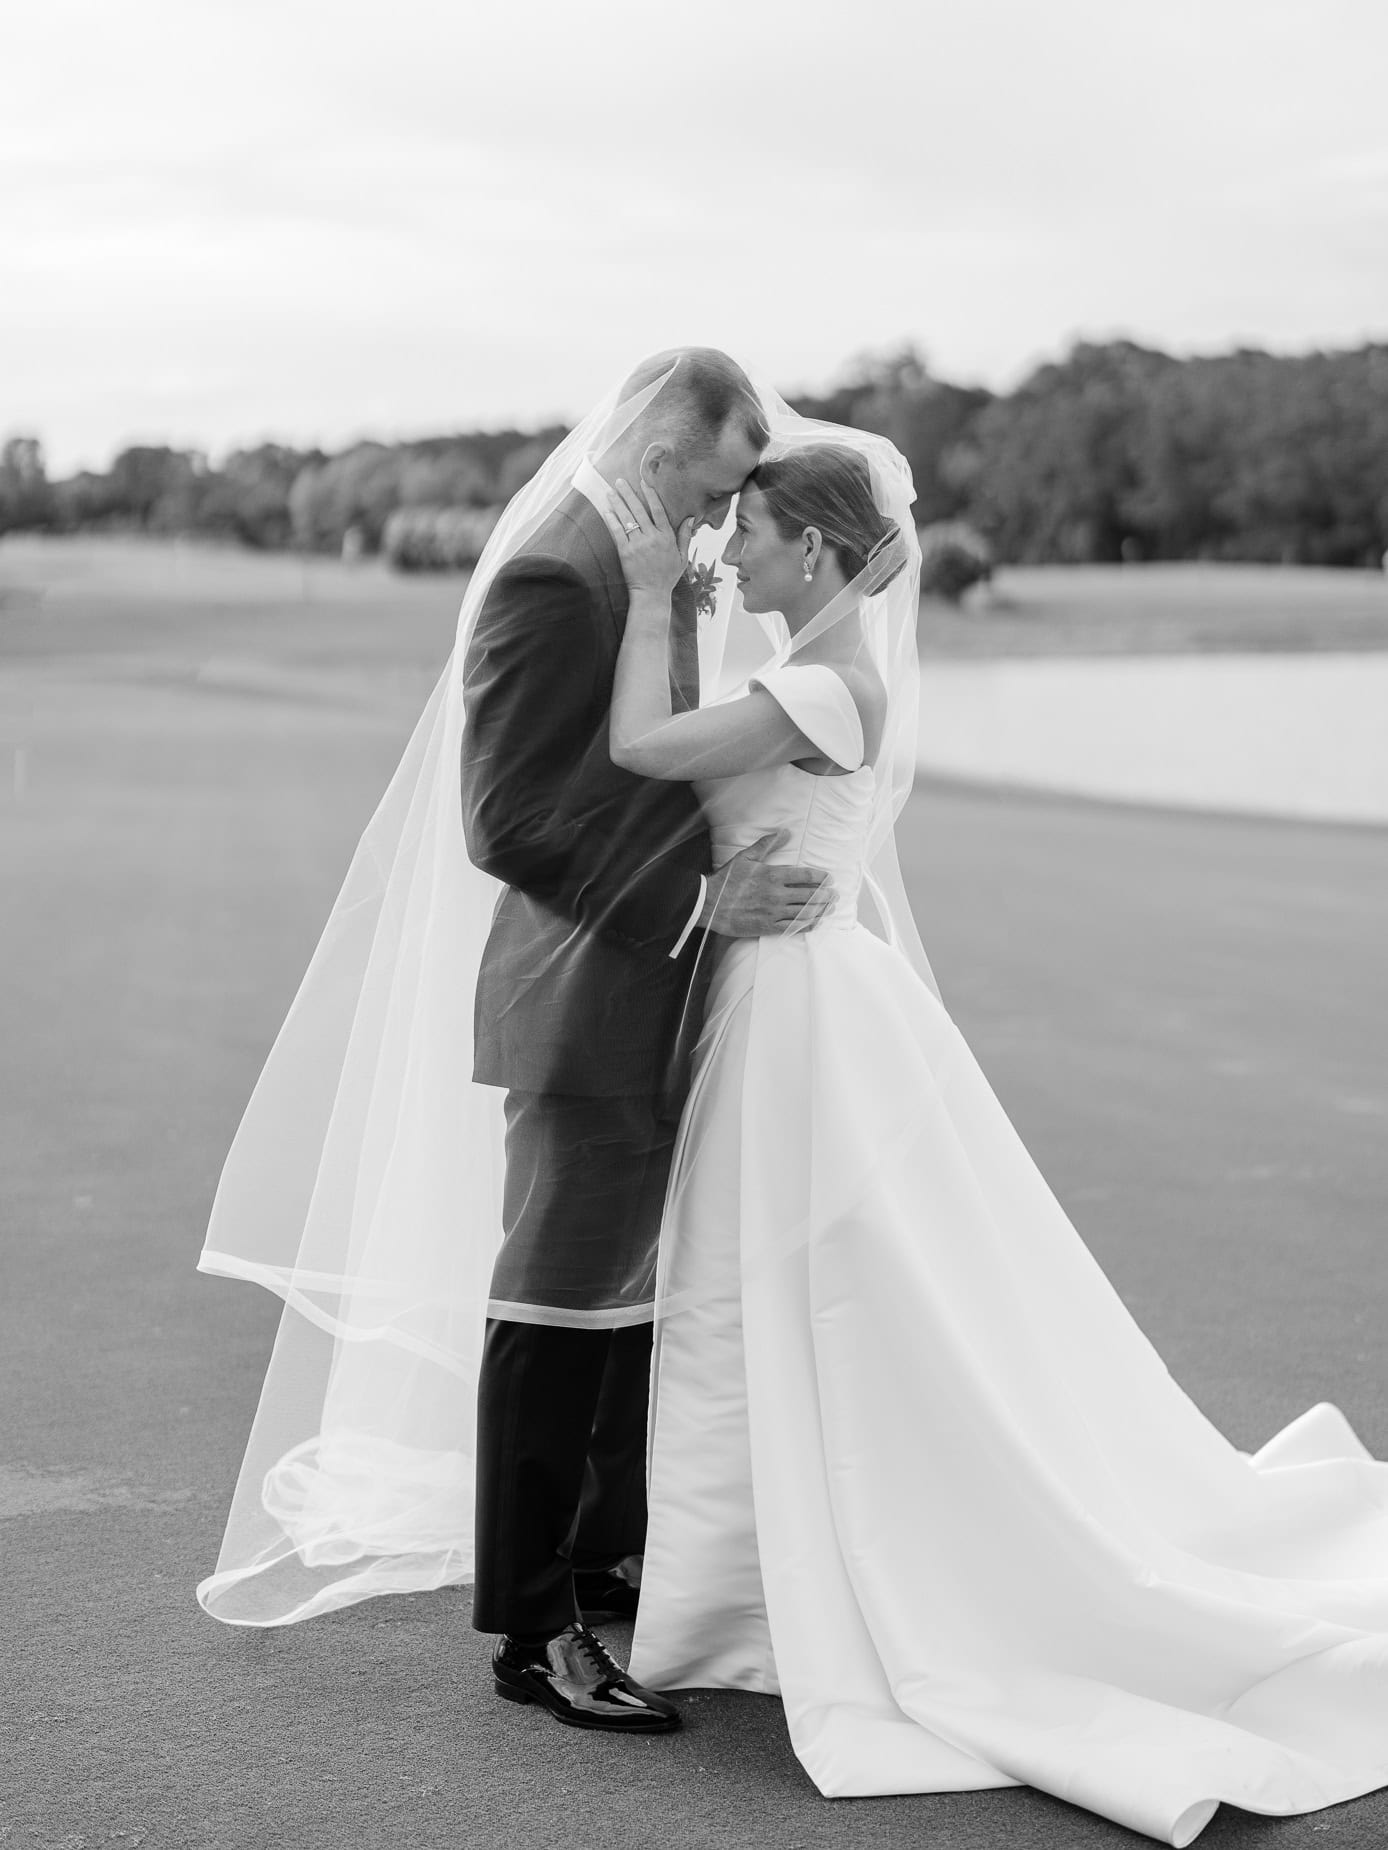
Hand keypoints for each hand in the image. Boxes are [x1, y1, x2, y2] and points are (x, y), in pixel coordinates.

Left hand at [613, 471, 694, 598]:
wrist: (652, 594)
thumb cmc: (668, 576)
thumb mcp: (683, 557)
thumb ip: (686, 536)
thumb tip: (691, 518)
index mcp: (667, 537)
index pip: (658, 510)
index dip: (650, 494)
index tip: (643, 482)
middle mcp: (652, 538)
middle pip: (639, 510)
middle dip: (629, 493)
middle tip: (620, 481)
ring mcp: (638, 544)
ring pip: (627, 518)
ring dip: (618, 503)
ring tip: (610, 491)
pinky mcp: (625, 552)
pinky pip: (617, 532)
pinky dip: (612, 520)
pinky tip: (606, 510)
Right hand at [701, 831, 836, 938]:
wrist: (708, 904)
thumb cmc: (726, 880)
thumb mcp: (746, 857)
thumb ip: (767, 845)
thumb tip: (785, 832)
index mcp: (772, 875)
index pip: (805, 876)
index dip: (821, 877)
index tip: (829, 878)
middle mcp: (776, 894)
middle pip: (809, 895)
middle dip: (826, 895)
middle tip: (835, 894)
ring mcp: (773, 912)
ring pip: (805, 912)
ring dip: (821, 910)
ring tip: (830, 908)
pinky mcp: (767, 927)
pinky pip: (793, 927)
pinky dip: (807, 925)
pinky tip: (815, 922)